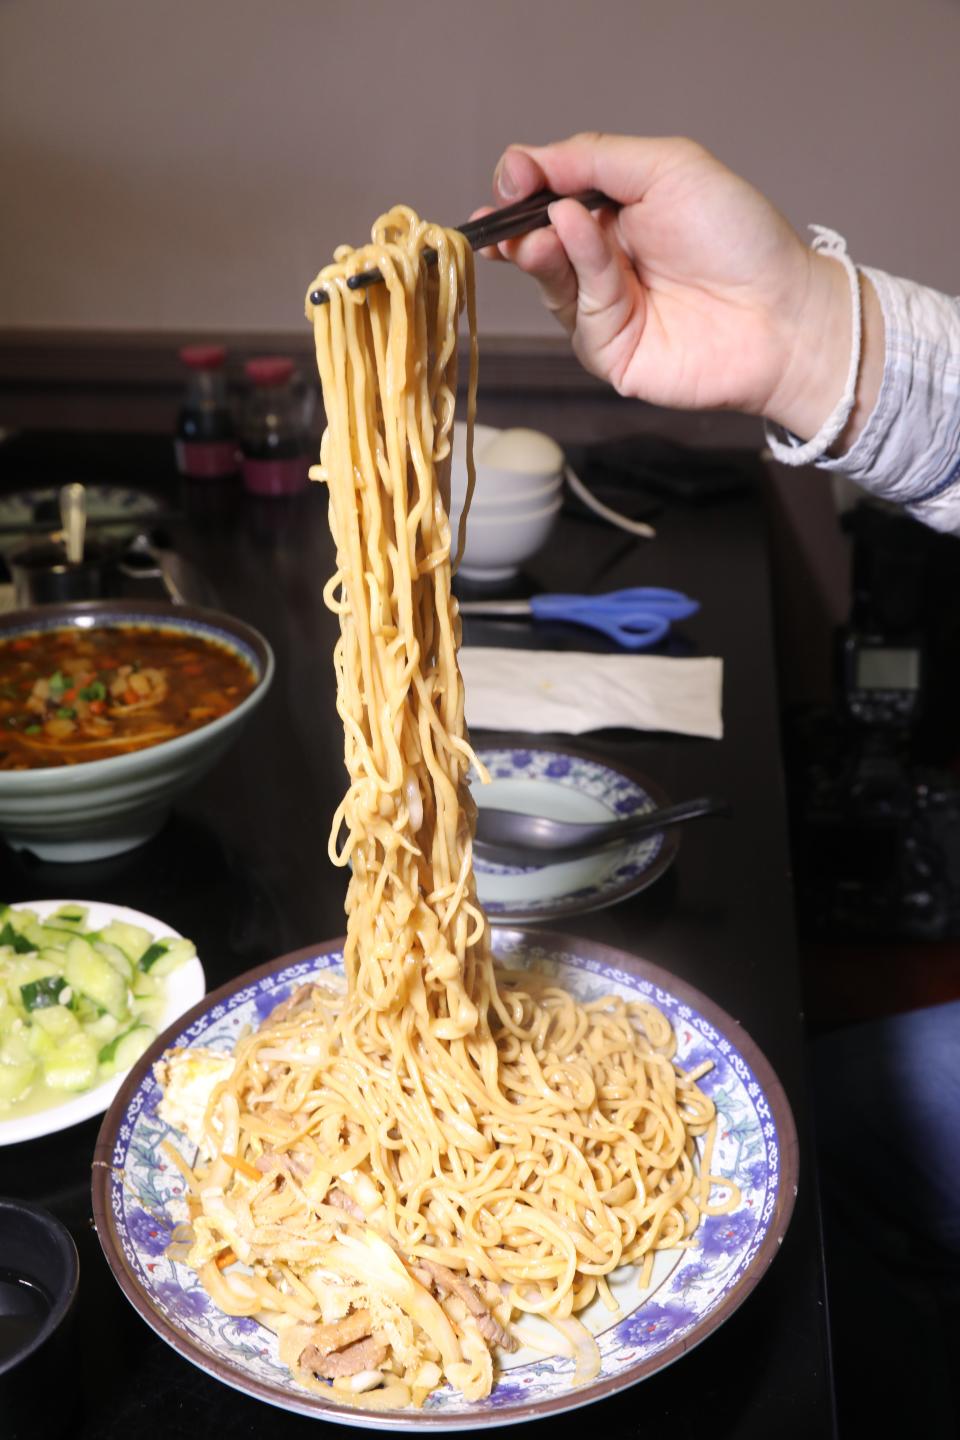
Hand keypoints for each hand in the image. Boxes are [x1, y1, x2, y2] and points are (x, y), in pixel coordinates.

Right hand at [483, 134, 861, 441]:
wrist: (783, 312)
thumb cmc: (740, 237)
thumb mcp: (667, 167)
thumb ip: (596, 158)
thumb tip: (529, 162)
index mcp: (616, 213)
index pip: (550, 195)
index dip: (524, 183)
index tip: (514, 175)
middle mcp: (603, 262)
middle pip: (536, 240)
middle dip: (517, 222)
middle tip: (507, 207)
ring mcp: (603, 310)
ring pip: (550, 277)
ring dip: (541, 246)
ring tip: (545, 227)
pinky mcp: (608, 351)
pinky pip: (579, 309)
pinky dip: (578, 269)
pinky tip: (580, 238)